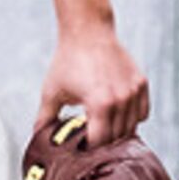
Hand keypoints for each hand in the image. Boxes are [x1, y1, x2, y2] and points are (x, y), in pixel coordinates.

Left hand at [37, 23, 148, 144]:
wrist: (88, 31)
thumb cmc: (68, 61)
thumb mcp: (52, 92)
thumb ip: (45, 118)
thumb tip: (36, 139)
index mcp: (99, 104)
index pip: (100, 142)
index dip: (89, 148)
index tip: (80, 146)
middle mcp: (121, 99)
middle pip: (116, 138)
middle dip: (103, 142)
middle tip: (89, 138)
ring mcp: (134, 91)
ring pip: (131, 128)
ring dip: (117, 131)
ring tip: (102, 127)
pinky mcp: (141, 84)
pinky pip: (142, 113)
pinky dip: (131, 118)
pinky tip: (116, 114)